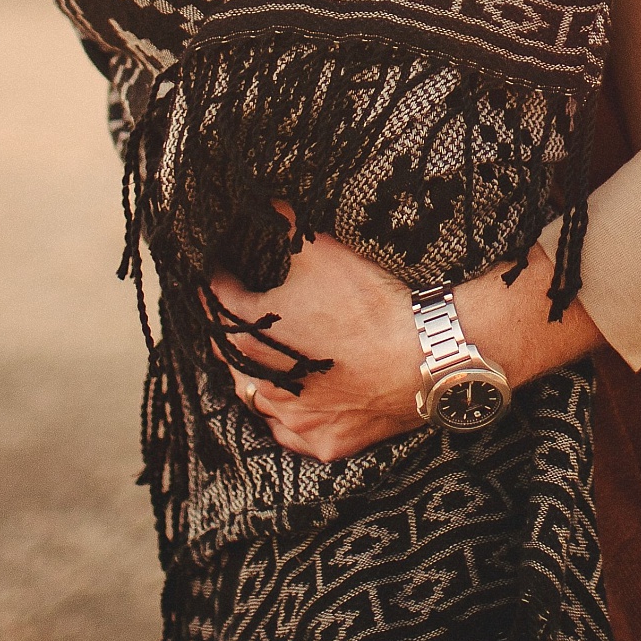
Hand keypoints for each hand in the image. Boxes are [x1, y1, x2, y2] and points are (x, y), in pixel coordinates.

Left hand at [212, 229, 426, 458]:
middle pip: (229, 356)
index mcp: (253, 333)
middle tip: (232, 315)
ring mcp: (293, 417)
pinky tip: (292, 406)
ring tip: (259, 361)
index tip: (218, 274)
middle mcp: (264, 382)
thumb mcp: (322, 250)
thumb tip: (265, 199)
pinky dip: (288, 419)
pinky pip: (291, 435)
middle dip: (228, 332)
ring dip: (253, 378)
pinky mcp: (323, 441)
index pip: (218, 304)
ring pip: (256, 401)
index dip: (217, 284)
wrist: (422, 354)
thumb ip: (287, 223)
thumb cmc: (368, 303)